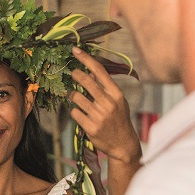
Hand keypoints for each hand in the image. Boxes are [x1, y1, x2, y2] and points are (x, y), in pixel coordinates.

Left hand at [68, 47, 140, 164]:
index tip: (75, 50)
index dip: (86, 59)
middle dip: (76, 74)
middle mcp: (108, 103)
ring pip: (77, 98)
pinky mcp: (91, 127)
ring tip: (75, 97)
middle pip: (86, 82)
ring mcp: (100, 116)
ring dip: (73, 95)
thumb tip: (92, 71)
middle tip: (71, 73)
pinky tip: (80, 113)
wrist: (123, 144)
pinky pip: (75, 113)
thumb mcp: (117, 101)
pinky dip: (75, 111)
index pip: (100, 71)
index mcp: (116, 94)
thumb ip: (105, 87)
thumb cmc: (119, 119)